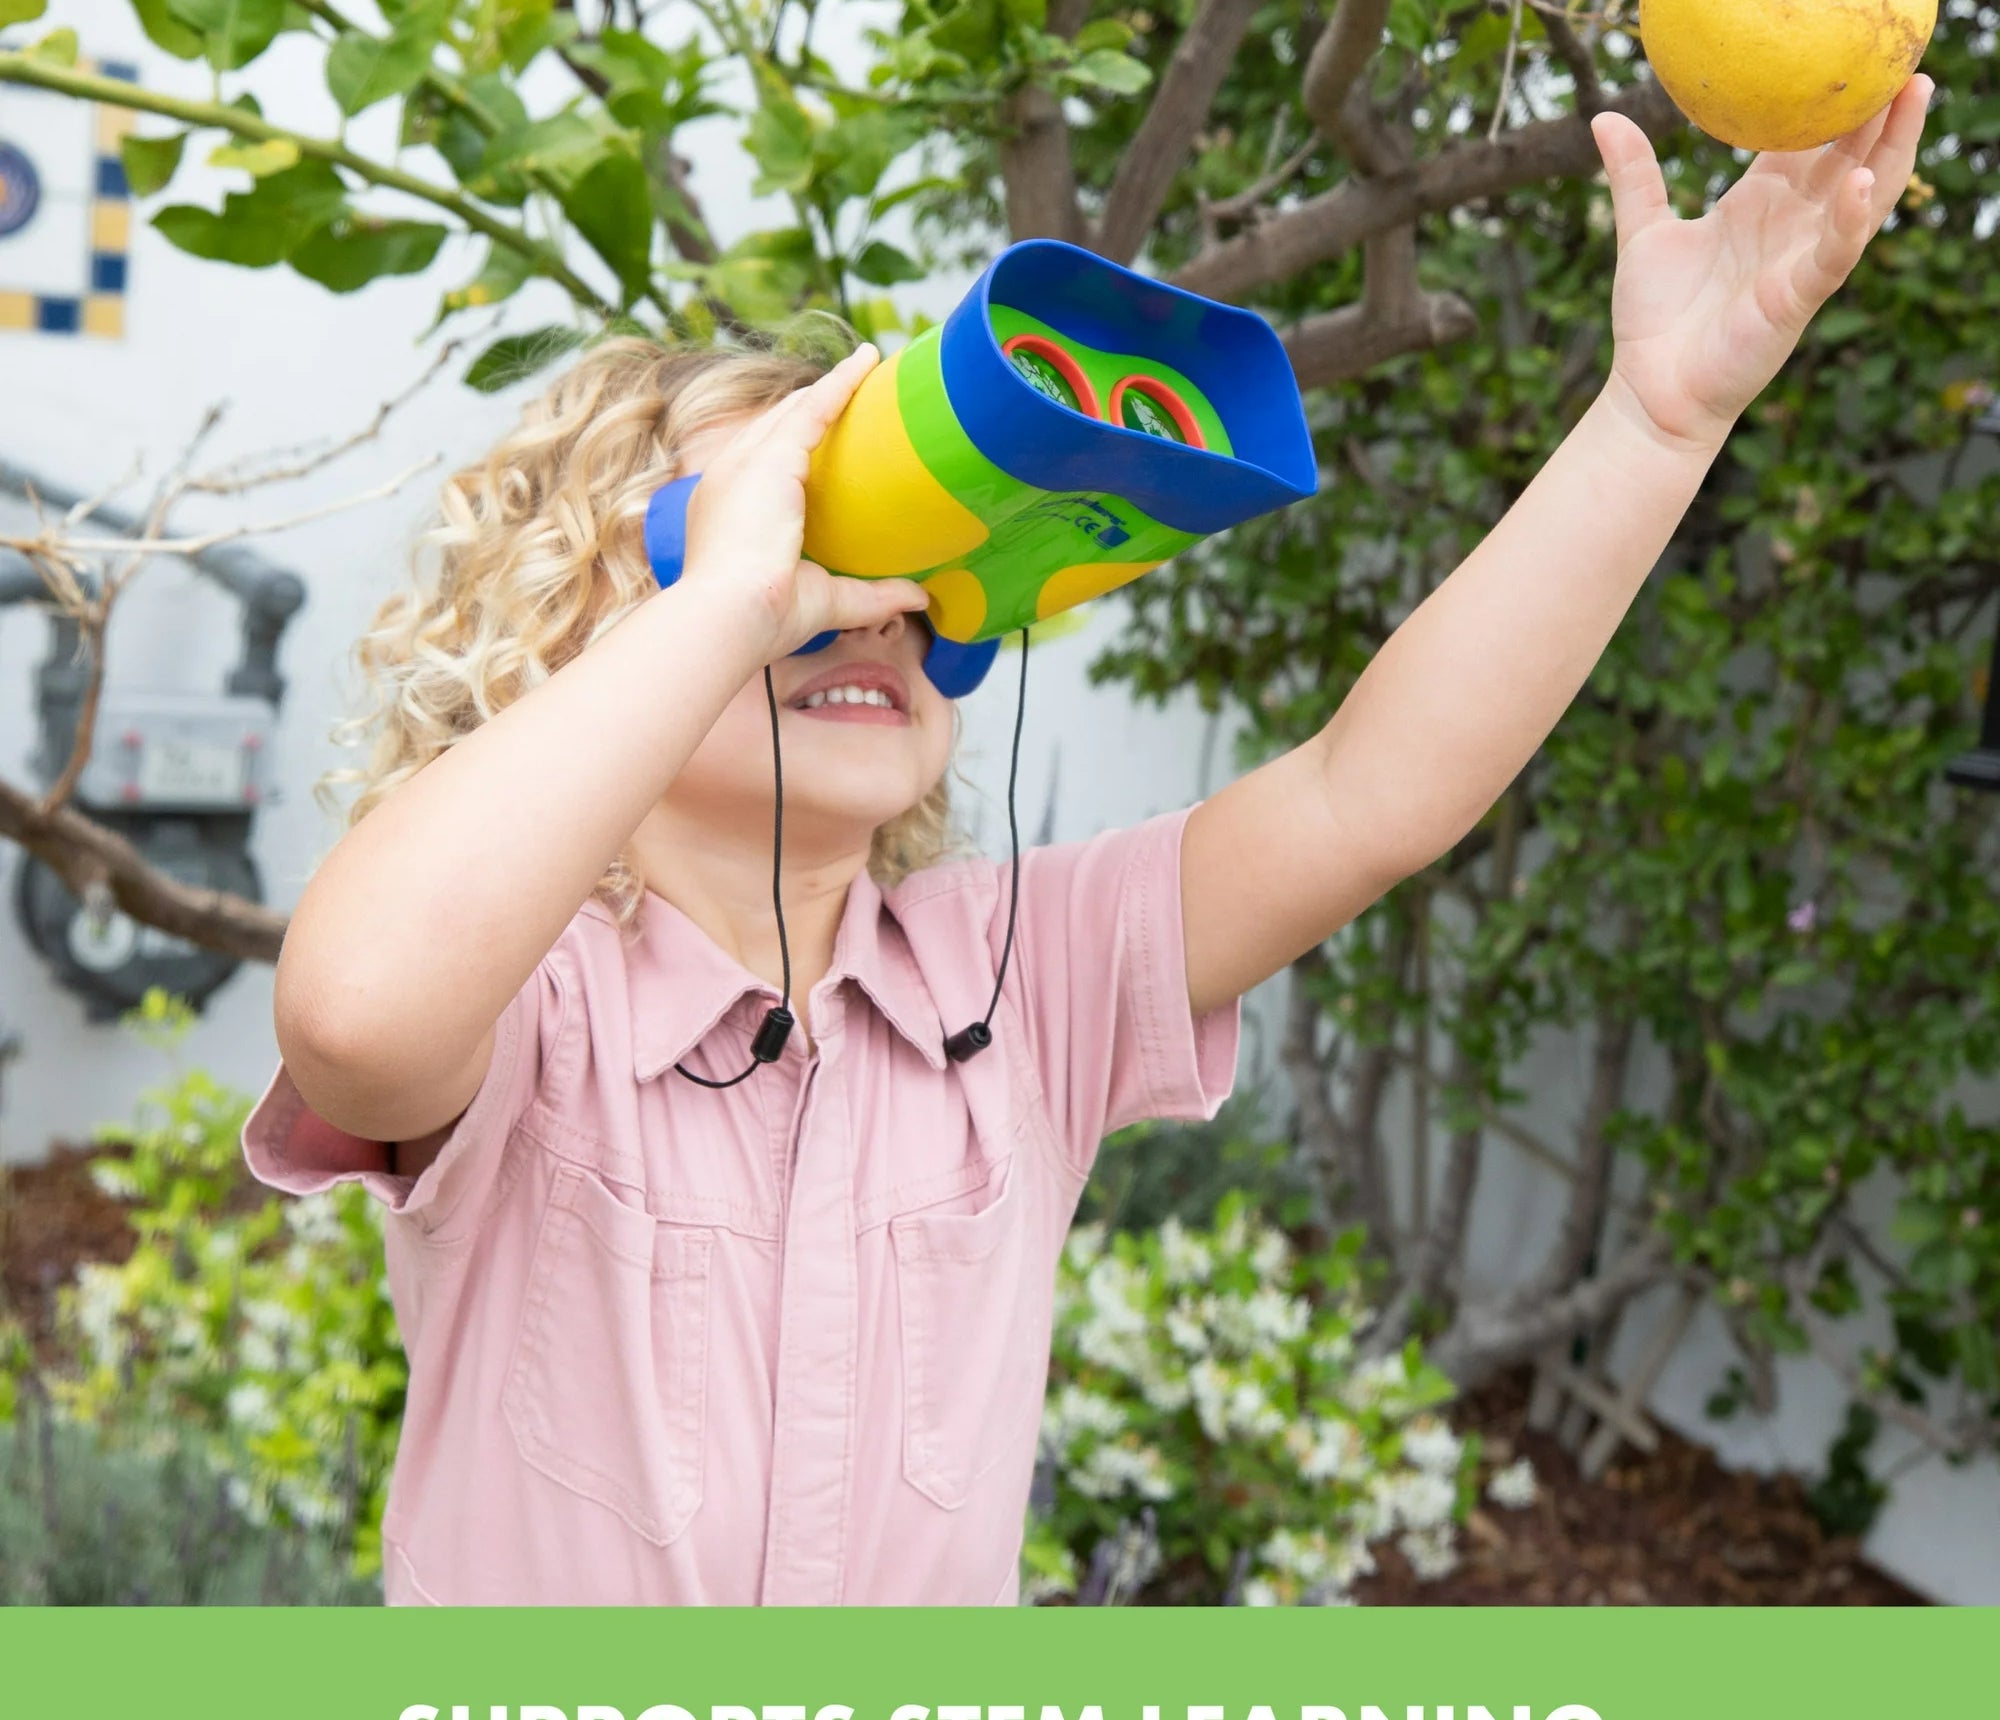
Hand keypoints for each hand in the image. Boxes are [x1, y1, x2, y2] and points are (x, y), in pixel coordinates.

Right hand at [679, 341, 929, 655]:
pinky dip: (842, 383)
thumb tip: (921, 599)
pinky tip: (867, 363)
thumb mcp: (830, 601)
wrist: (729, 613)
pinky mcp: (772, 457)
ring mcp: (748, 462)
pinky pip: (814, 407)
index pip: (767, 462)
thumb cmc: (766, 618)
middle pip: (779, 427)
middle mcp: (733, 478)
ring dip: (833, 388)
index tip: (830, 435)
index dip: (798, 446)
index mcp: (732, 511)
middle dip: (816, 408)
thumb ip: (875, 596)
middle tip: (858, 392)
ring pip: (797, 411)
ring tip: (869, 367)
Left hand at [1590, 74, 1933, 456]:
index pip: (1808, 140)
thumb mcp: (1643, 232)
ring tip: (1913, 96)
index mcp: (1759, 203)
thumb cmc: (1655, 317)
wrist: (1651, 389)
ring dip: (1891, 147)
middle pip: (1848, 155)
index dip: (1833, 99)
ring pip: (1862, 195)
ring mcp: (1799, 259)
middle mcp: (1789, 225)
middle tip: (1905, 59)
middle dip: (1879, 109)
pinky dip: (1848, 217)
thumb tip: (1605, 117)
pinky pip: (1833, 253)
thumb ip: (1634, 174)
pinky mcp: (1797, 296)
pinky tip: (1862, 179)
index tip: (1852, 53)